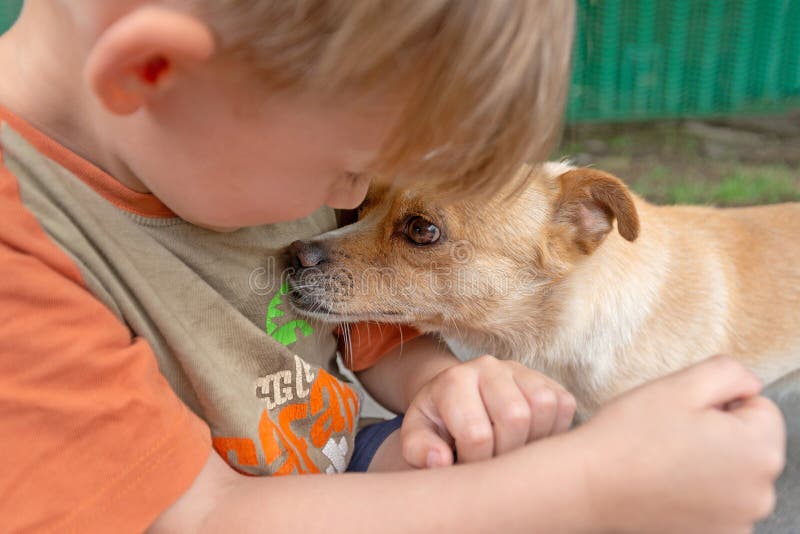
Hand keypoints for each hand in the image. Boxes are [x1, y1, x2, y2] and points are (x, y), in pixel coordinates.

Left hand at [401, 354, 575, 467]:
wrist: (456, 397)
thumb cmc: (437, 423)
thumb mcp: (416, 436)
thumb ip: (418, 450)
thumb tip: (441, 461)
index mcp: (453, 381)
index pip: (477, 434)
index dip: (475, 463)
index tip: (466, 467)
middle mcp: (488, 367)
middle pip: (516, 417)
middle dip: (506, 453)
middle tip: (493, 463)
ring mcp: (520, 370)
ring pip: (545, 406)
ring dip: (534, 441)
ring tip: (512, 452)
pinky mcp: (545, 379)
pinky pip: (565, 405)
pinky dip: (555, 430)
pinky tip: (531, 441)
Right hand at [578, 355, 785, 533]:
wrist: (589, 485)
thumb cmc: (631, 434)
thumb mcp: (680, 384)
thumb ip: (730, 372)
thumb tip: (751, 387)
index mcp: (761, 450)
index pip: (761, 409)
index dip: (721, 404)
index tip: (686, 415)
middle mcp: (761, 493)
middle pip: (753, 444)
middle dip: (721, 435)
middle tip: (674, 435)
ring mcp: (740, 521)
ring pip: (736, 474)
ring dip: (711, 465)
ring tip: (667, 460)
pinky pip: (720, 503)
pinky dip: (700, 493)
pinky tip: (667, 486)